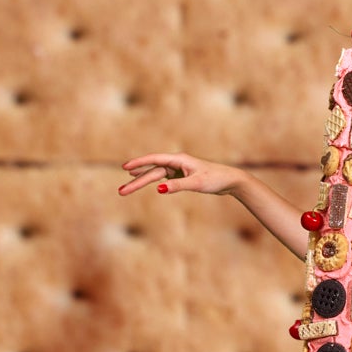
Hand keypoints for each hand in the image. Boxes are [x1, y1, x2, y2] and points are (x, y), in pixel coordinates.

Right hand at [119, 153, 240, 198]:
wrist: (230, 181)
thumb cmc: (215, 179)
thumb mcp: (196, 183)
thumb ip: (177, 186)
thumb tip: (158, 189)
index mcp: (179, 160)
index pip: (154, 160)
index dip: (138, 163)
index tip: (124, 168)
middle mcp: (177, 163)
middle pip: (152, 172)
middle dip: (136, 181)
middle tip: (121, 192)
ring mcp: (178, 169)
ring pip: (156, 176)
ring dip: (142, 181)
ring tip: (126, 188)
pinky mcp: (182, 176)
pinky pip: (163, 178)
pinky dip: (153, 180)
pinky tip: (145, 181)